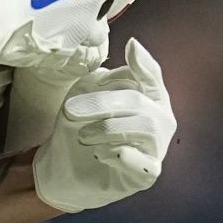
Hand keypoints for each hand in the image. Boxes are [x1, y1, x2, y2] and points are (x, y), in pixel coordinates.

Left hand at [31, 38, 174, 212]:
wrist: (62, 169)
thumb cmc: (78, 127)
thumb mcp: (84, 95)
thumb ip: (103, 76)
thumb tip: (127, 53)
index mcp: (147, 98)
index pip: (152, 76)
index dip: (143, 62)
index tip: (130, 47)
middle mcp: (159, 121)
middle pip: (139, 102)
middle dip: (102, 103)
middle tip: (70, 110)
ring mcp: (156, 149)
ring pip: (146, 128)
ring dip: (108, 128)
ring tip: (83, 135)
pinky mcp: (146, 175)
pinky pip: (145, 164)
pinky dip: (121, 155)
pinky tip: (100, 154)